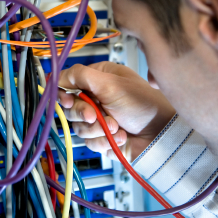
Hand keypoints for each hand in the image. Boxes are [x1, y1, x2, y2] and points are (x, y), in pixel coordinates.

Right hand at [58, 62, 174, 160]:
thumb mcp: (110, 84)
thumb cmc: (143, 104)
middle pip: (69, 108)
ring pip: (78, 127)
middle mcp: (95, 98)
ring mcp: (98, 118)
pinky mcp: (101, 137)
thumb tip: (56, 75)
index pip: (67, 84)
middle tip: (94, 116)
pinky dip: (105, 140)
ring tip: (116, 126)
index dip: (63, 94)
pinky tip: (120, 136)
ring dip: (98, 128)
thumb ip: (80, 75)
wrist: (161, 134)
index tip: (68, 100)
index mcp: (97, 79)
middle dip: (83, 113)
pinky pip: (89, 142)